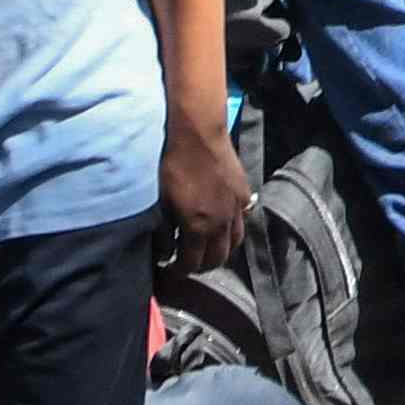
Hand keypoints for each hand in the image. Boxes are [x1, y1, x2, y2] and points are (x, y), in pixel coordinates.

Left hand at [162, 106, 252, 259]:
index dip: (182, 270)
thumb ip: (163, 230)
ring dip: (221, 250)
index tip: (173, 268)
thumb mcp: (161, 201)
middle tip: (190, 262)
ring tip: (208, 247)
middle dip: (202, 266)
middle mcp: (221, 224)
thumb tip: (164, 250)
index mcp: (198, 227)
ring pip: (234, 242)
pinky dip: (232, 229)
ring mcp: (236, 209)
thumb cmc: (172, 164)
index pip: (193, 263)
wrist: (197, 134)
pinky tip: (222, 223)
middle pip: (217, 258)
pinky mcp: (243, 193)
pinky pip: (242, 221)